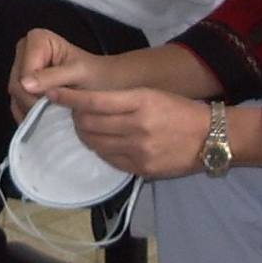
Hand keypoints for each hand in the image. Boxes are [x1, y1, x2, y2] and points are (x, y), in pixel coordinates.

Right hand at [9, 29, 110, 119]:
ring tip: (51, 115)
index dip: (36, 91)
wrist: (102, 84)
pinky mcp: (21, 85)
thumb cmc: (94, 75)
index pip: (26, 71)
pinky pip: (16, 103)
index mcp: (37, 39)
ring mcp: (21, 69)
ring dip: (31, 110)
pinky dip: (29, 114)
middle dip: (33, 102)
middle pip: (17, 83)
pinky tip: (44, 119)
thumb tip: (25, 84)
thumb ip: (52, 77)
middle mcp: (24, 50)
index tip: (53, 102)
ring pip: (15, 96)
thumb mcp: (77, 73)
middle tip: (53, 112)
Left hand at [47, 85, 214, 178]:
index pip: (93, 101)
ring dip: (85, 135)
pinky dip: (101, 149)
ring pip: (95, 143)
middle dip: (75, 118)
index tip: (50, 93)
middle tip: (74, 112)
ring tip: (87, 127)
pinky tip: (104, 142)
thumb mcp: (152, 95)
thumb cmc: (180, 110)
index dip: (68, 98)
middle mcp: (138, 127)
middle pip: (89, 124)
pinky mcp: (141, 169)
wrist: (211, 138)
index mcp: (141, 102)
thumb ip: (121, 100)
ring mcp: (139, 151)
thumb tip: (85, 104)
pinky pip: (109, 159)